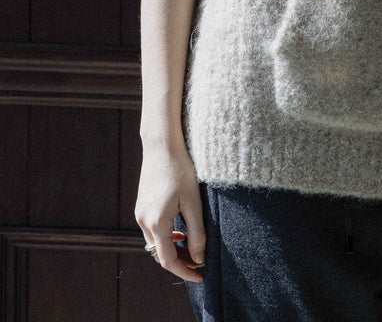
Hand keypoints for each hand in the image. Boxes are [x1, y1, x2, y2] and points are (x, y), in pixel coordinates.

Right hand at [135, 141, 205, 282]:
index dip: (184, 271)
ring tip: (192, 249)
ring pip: (155, 244)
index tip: (200, 276)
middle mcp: (143, 221)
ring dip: (172, 250)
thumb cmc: (180, 170)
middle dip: (180, 262)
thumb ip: (197, 233)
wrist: (162, 146)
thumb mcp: (193, 202)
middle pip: (160, 254)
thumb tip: (199, 257)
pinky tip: (180, 231)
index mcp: (157, 222)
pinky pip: (152, 231)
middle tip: (200, 262)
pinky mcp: (141, 207)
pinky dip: (166, 237)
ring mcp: (140, 214)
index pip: (168, 260)